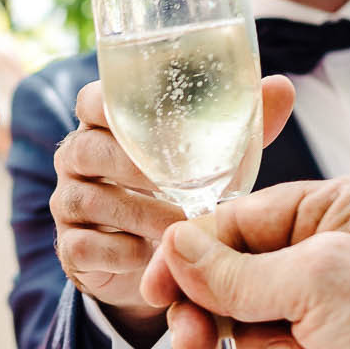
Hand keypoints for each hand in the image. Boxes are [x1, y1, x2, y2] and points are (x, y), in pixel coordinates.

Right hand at [53, 75, 294, 346]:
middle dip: (132, 165)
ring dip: (138, 212)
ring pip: (89, 199)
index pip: (93, 101)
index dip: (111, 103)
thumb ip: (239, 125)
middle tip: (180, 181)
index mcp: (104, 125)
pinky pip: (87, 246)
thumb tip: (281, 87)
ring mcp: (68, 204)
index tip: (147, 113)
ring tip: (180, 225)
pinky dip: (123, 251)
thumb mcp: (210, 159)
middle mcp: (77, 158)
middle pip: (87, 149)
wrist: (152, 262)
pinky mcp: (71, 248)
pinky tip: (155, 257)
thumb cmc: (180, 192)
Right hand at [138, 172, 349, 348]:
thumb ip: (236, 271)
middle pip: (237, 276)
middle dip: (220, 315)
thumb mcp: (317, 284)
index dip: (190, 256)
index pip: (239, 219)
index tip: (155, 292)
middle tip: (193, 347)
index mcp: (344, 206)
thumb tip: (175, 247)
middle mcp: (341, 251)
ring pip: (252, 328)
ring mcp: (341, 309)